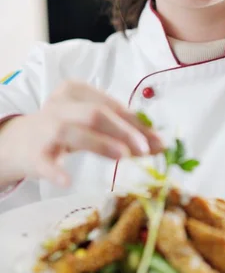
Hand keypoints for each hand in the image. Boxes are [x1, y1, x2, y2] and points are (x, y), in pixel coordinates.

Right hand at [0, 81, 163, 187]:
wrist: (17, 142)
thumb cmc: (63, 128)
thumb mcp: (91, 123)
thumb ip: (123, 130)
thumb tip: (160, 143)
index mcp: (77, 91)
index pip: (113, 106)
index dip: (137, 123)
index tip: (158, 140)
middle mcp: (61, 106)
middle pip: (96, 114)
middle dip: (124, 130)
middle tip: (145, 149)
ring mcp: (45, 128)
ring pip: (75, 132)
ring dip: (102, 144)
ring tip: (124, 156)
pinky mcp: (34, 154)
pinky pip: (45, 162)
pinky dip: (56, 170)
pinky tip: (68, 181)